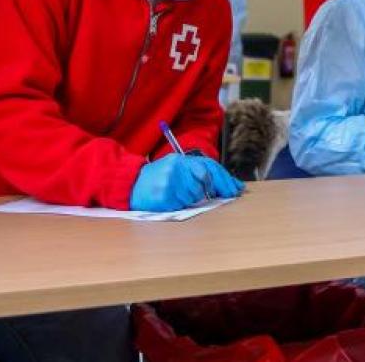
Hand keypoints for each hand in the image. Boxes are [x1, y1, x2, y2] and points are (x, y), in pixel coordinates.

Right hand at [130, 154, 244, 211]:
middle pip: (204, 183)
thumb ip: (199, 172)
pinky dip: (178, 205)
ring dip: (190, 200)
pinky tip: (170, 200)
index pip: (209, 167)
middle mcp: (175, 168)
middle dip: (208, 192)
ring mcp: (168, 182)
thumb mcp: (177, 168)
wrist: (129, 184)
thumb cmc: (158, 178)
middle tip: (210, 196)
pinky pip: (181, 205)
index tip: (235, 190)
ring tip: (177, 195)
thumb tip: (229, 185)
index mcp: (181, 159)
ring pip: (194, 196)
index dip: (224, 179)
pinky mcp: (162, 197)